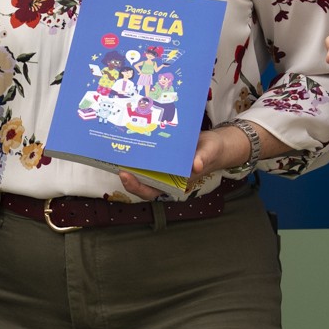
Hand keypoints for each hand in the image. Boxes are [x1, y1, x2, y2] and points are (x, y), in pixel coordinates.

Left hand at [117, 124, 255, 199]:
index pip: (152, 190)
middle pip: (140, 182)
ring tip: (116, 149)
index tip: (126, 176)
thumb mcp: (210, 152)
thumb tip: (197, 165)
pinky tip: (127, 138)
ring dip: (128, 162)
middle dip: (126, 176)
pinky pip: (145, 156)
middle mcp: (164, 176)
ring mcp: (161, 166)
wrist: (213, 143)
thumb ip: (204, 158)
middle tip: (115, 164)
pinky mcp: (159, 155)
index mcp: (175, 182)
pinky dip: (136, 151)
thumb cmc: (211, 151)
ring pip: (140, 169)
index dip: (137, 187)